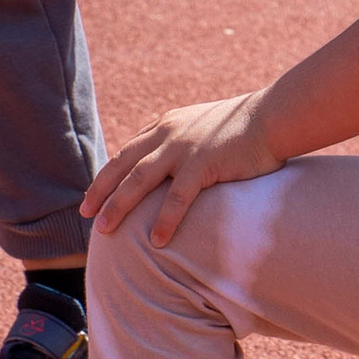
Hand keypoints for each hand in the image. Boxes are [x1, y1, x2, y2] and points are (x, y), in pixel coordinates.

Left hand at [85, 91, 290, 244]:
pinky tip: (155, 241)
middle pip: (124, 165)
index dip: (109, 174)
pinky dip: (165, 220)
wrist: (273, 117)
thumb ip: (183, 143)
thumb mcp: (203, 128)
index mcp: (166, 125)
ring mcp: (184, 149)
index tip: (94, 194)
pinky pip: (178, 197)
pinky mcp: (204, 164)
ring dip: (119, 205)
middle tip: (85, 213)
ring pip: (140, 180)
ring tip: (105, 230)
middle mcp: (168, 134)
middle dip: (101, 190)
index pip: (128, 152)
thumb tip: (172, 167)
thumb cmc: (243, 128)